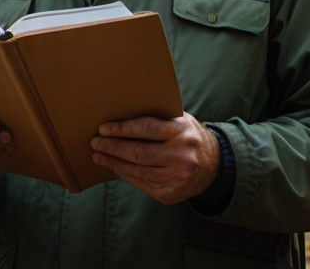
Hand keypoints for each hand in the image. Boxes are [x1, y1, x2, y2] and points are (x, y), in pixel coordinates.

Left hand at [91, 112, 219, 203]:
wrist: (213, 166)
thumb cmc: (188, 137)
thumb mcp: (180, 121)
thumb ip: (158, 117)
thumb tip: (120, 114)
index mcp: (183, 131)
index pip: (147, 128)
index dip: (122, 129)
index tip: (103, 128)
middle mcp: (182, 155)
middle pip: (138, 152)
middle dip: (112, 147)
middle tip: (96, 142)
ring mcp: (177, 177)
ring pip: (137, 170)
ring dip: (114, 163)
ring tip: (99, 156)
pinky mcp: (170, 194)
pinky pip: (141, 184)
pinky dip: (125, 175)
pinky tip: (115, 168)